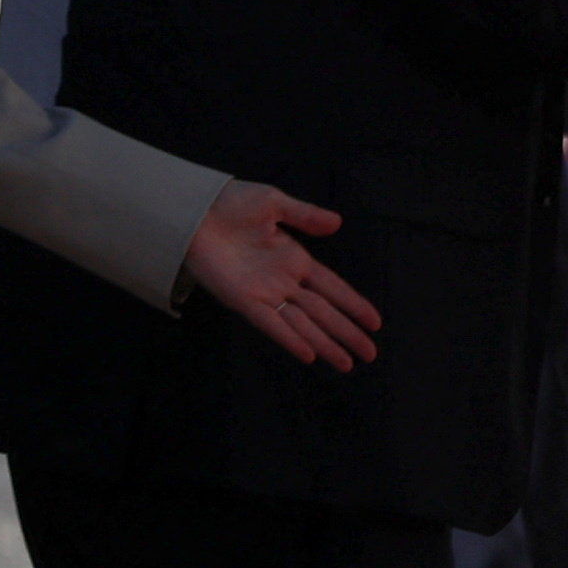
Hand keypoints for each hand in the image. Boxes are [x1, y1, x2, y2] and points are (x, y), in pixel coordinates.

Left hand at [185, 178, 379, 370]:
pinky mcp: (243, 301)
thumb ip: (305, 216)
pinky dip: (290, 339)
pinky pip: (271, 324)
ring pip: (302, 324)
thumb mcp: (273, 203)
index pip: (332, 288)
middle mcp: (283, 281)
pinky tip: (309, 354)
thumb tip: (337, 223)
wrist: (193, 210)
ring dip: (325, 344)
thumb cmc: (229, 204)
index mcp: (293, 259)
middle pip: (323, 312)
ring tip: (347, 364)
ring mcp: (264, 293)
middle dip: (347, 332)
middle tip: (370, 354)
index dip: (353, 304)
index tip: (374, 322)